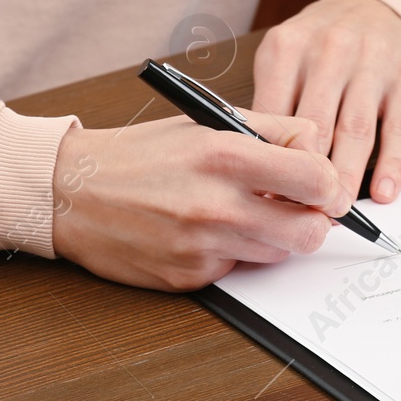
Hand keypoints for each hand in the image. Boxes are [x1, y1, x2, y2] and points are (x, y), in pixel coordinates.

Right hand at [50, 111, 349, 291]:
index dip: (330, 185)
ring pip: (278, 255)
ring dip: (273, 237)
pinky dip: (234, 254)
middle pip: (311, 232)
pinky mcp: (189, 279)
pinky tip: (206, 233)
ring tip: (241, 213)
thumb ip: (272, 130)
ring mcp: (203, 247)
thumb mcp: (205, 122)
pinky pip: (238, 271)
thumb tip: (320, 149)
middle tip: (298, 209)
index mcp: (226, 155)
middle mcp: (217, 204)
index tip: (324, 186)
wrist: (70, 192)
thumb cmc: (140, 154)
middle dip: (313, 222)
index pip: (319, 179)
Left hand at [252, 0, 400, 204]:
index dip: (269, 161)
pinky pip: (399, 129)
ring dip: (347, 177)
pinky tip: (383, 192)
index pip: (273, 114)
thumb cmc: (322, 43)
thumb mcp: (284, 58)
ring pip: (356, 131)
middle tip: (301, 215)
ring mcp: (372, 64)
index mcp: (288, 48)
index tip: (266, 197)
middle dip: (307, 177)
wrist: (378, 7)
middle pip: (315, 126)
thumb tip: (257, 169)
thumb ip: (271, 105)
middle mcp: (330, 51)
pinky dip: (392, 165)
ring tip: (337, 211)